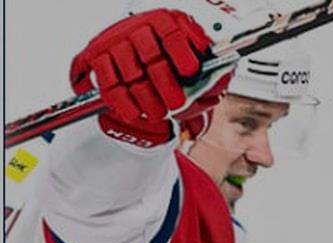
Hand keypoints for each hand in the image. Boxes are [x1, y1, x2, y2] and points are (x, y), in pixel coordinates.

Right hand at [70, 9, 226, 146]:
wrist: (136, 45)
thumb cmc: (168, 52)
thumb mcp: (192, 55)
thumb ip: (209, 67)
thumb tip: (218, 80)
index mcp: (164, 22)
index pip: (172, 33)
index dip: (182, 52)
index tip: (191, 70)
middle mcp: (138, 28)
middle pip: (151, 56)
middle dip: (166, 84)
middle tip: (177, 103)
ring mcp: (116, 41)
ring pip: (129, 71)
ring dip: (144, 97)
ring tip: (157, 114)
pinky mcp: (97, 55)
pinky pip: (106, 80)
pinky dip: (119, 101)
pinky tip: (132, 112)